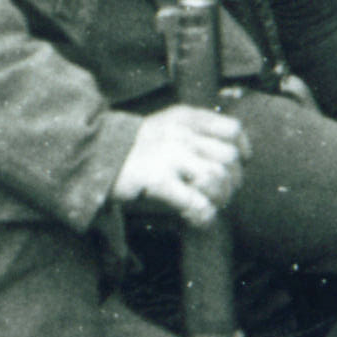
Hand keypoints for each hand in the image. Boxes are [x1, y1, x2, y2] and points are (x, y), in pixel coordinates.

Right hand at [118, 105, 247, 225]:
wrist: (94, 153)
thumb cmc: (135, 146)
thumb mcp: (167, 125)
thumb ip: (196, 132)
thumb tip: (231, 157)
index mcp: (187, 118)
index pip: (232, 129)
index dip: (241, 150)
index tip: (238, 165)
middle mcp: (182, 133)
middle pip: (229, 158)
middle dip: (231, 182)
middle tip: (220, 194)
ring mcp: (170, 155)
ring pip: (216, 178)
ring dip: (218, 198)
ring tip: (206, 204)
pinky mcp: (158, 180)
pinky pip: (196, 201)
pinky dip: (203, 214)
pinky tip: (196, 217)